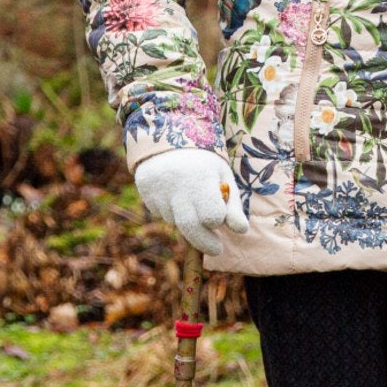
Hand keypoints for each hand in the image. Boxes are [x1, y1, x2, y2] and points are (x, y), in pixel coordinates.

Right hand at [132, 149, 249, 253]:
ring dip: (186, 219)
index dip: (217, 219)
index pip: (212, 216)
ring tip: (190, 197)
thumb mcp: (223, 176)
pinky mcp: (145, 193)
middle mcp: (177, 186)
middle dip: (205, 242)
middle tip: (217, 248)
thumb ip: (233, 205)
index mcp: (201, 178)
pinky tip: (173, 192)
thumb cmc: (203, 162)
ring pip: (175, 221)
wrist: (167, 138)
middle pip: (191, 227)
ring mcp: (158, 191)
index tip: (220, 217)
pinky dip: (170, 210)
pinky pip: (161, 213)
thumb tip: (241, 231)